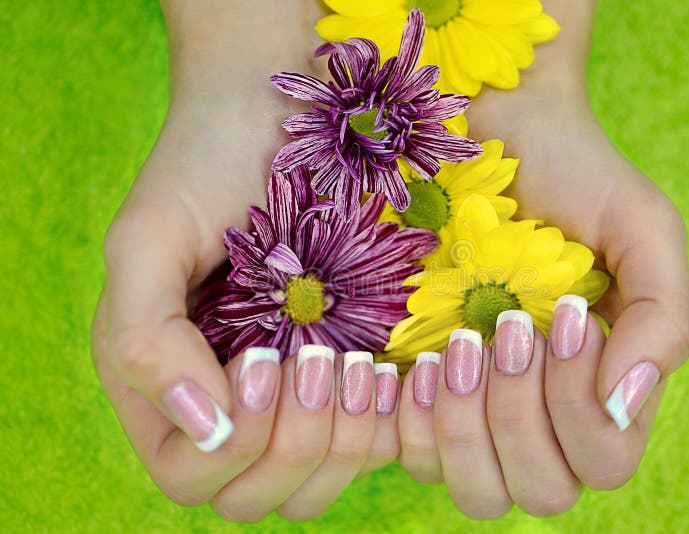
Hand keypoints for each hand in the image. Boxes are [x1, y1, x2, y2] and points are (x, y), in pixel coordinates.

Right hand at [91, 1, 397, 520]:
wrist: (277, 109)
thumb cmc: (206, 166)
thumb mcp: (147, 240)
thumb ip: (144, 340)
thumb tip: (202, 428)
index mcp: (165, 384)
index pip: (191, 474)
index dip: (236, 443)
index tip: (269, 359)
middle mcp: (227, 402)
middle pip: (254, 495)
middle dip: (295, 447)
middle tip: (322, 360)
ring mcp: (291, 395)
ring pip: (316, 483)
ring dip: (346, 442)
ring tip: (360, 363)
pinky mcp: (346, 375)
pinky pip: (371, 443)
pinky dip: (388, 423)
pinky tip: (394, 368)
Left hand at [396, 0, 688, 517]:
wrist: (489, 131)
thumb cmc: (570, 175)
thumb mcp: (642, 229)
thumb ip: (661, 318)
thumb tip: (624, 407)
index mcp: (599, 385)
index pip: (602, 462)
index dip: (581, 413)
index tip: (564, 314)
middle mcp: (539, 409)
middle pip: (540, 489)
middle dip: (520, 418)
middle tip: (505, 329)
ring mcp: (474, 407)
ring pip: (476, 487)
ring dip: (466, 425)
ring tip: (460, 344)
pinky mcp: (414, 391)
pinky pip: (410, 455)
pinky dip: (413, 419)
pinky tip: (415, 360)